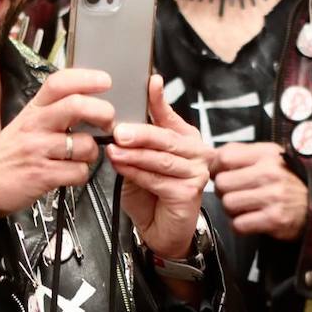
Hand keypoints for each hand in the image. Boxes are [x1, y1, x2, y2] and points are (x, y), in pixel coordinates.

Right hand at [0, 69, 112, 217]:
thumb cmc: (9, 153)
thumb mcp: (26, 122)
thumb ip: (54, 109)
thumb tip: (89, 100)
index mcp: (33, 109)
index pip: (59, 83)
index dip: (86, 78)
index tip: (105, 81)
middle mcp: (36, 125)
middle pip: (77, 106)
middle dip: (103, 113)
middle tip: (107, 123)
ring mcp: (38, 149)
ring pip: (85, 144)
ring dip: (91, 153)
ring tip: (79, 157)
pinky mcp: (42, 175)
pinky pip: (79, 172)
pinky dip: (80, 174)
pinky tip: (68, 173)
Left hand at [106, 75, 209, 259]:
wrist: (161, 230)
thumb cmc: (151, 194)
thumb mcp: (140, 161)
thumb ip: (135, 144)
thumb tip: (119, 127)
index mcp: (184, 137)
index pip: (169, 114)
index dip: (159, 98)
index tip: (151, 82)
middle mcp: (196, 152)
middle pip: (166, 138)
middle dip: (140, 133)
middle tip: (119, 131)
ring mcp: (196, 172)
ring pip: (161, 159)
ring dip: (134, 155)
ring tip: (115, 151)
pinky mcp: (190, 192)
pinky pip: (158, 179)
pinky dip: (137, 173)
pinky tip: (123, 168)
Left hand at [212, 142, 307, 240]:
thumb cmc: (287, 180)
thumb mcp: (270, 157)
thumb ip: (241, 153)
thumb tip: (211, 156)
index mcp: (266, 154)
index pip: (224, 157)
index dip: (215, 167)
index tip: (219, 173)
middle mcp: (270, 173)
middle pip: (222, 183)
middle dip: (224, 191)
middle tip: (235, 192)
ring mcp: (273, 197)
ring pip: (228, 204)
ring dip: (232, 209)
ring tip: (244, 206)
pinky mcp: (274, 219)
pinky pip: (239, 224)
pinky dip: (240, 225)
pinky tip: (251, 219)